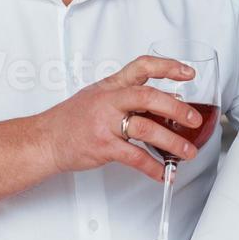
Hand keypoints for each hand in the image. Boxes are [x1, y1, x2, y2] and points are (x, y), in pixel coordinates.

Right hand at [34, 55, 204, 181]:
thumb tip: (164, 105)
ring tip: (188, 152)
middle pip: (148, 96)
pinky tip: (164, 172)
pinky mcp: (103, 147)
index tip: (187, 72)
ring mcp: (105, 123)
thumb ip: (128, 98)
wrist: (44, 140)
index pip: (142, 67)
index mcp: (111, 86)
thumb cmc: (72, 120)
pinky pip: (134, 157)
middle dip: (176, 108)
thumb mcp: (99, 98)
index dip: (167, 67)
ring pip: (146, 128)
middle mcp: (109, 101)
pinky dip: (153, 167)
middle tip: (194, 119)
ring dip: (172, 142)